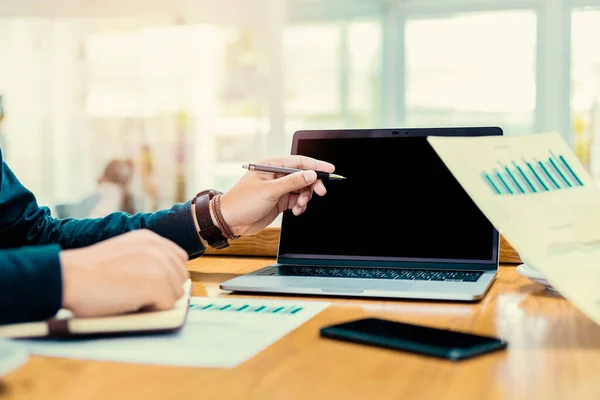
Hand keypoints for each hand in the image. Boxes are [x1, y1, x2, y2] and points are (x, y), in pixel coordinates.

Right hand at [60, 230, 188, 316]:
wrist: (68, 277)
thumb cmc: (87, 271)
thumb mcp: (122, 252)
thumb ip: (144, 258)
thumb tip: (165, 278)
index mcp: (150, 238)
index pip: (178, 258)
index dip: (169, 275)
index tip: (154, 285)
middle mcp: (159, 249)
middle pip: (180, 278)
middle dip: (165, 290)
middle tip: (137, 295)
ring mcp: (161, 266)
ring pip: (176, 294)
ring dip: (157, 301)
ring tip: (130, 297)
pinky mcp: (159, 286)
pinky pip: (168, 307)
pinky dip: (152, 311)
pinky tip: (130, 304)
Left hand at [218, 155, 334, 235]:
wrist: (229, 221)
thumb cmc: (242, 202)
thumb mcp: (269, 191)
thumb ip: (292, 182)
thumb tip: (310, 174)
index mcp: (271, 166)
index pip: (298, 162)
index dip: (315, 165)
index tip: (329, 170)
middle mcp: (276, 176)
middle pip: (302, 176)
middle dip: (312, 184)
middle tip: (321, 192)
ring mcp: (278, 189)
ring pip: (301, 190)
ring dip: (305, 198)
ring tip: (300, 206)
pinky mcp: (279, 201)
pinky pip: (296, 200)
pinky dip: (299, 206)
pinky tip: (296, 211)